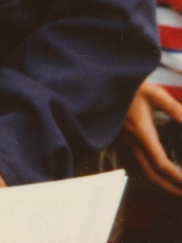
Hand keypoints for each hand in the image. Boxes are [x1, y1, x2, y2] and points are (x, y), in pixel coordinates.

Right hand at [123, 80, 181, 195]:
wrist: (97, 84)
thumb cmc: (127, 86)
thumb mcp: (154, 93)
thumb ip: (175, 109)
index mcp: (140, 131)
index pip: (160, 163)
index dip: (176, 176)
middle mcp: (128, 141)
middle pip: (149, 174)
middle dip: (169, 187)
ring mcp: (119, 142)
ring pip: (137, 172)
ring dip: (156, 183)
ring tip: (171, 187)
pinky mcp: (113, 141)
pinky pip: (128, 164)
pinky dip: (142, 174)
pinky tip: (150, 173)